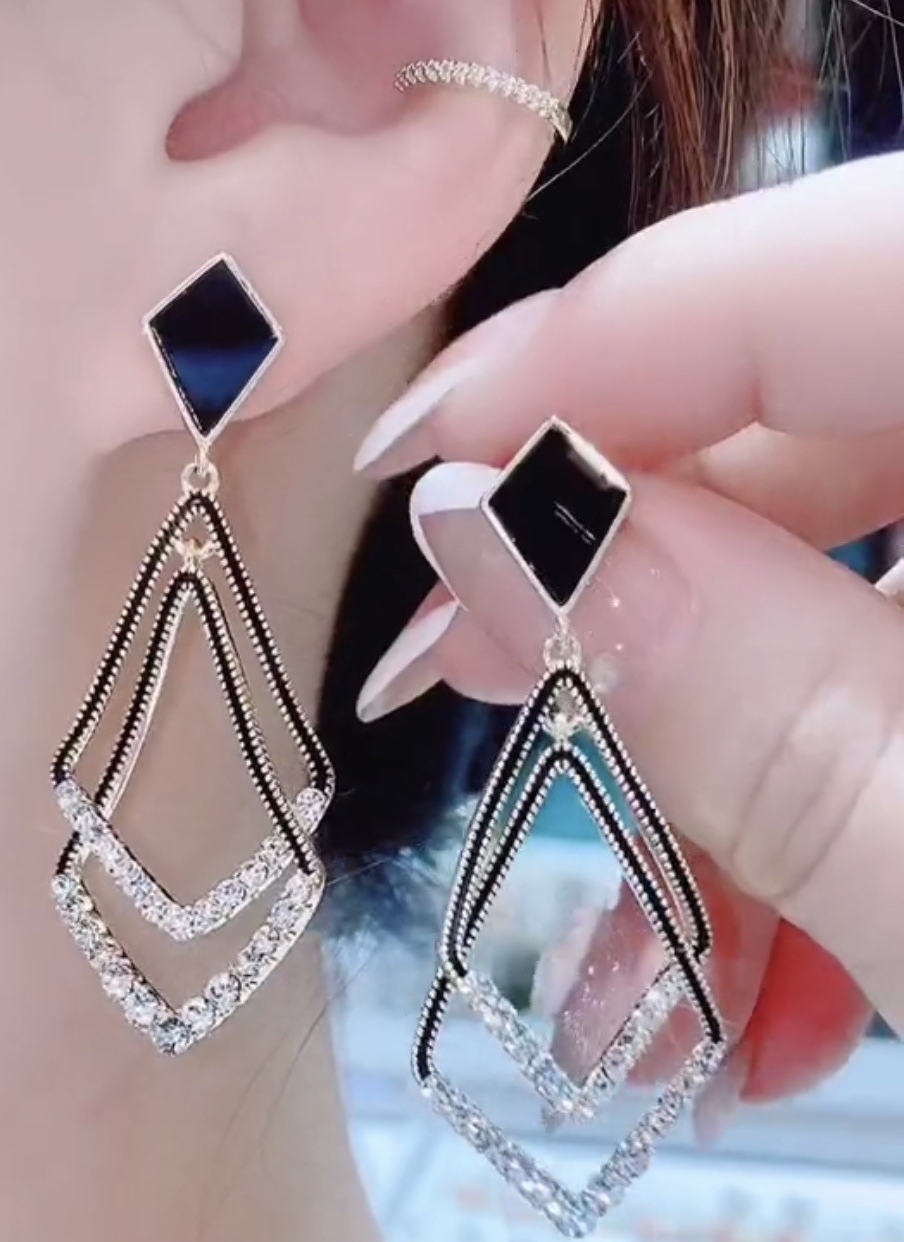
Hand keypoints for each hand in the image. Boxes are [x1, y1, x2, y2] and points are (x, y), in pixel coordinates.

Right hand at [354, 152, 903, 1125]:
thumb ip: (770, 716)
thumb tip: (503, 536)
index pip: (808, 269)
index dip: (576, 355)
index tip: (402, 463)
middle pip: (806, 423)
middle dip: (609, 577)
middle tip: (467, 682)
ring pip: (841, 579)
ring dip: (707, 763)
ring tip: (644, 953)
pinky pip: (903, 680)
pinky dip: (816, 821)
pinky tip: (764, 978)